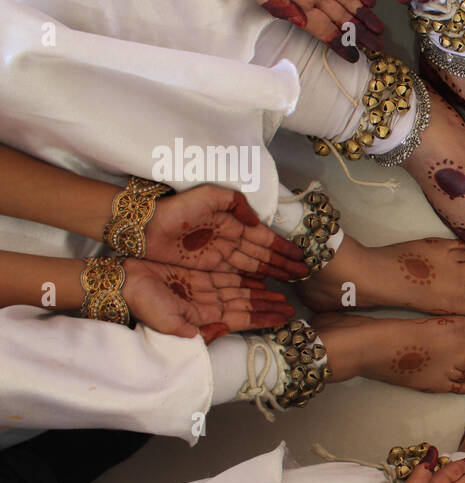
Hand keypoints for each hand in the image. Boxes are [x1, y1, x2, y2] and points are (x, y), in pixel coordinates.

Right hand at [119, 259, 294, 341]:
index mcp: (207, 316)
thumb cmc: (143, 303)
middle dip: (270, 302)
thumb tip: (224, 330)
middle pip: (248, 302)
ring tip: (284, 286)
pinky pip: (229, 272)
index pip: (244, 318)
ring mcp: (206, 286)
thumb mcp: (169, 323)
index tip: (287, 316)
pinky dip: (246, 273)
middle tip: (292, 301)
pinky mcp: (199, 271)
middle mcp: (210, 302)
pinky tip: (261, 272)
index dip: (266, 316)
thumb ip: (198, 330)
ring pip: (242, 288)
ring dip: (262, 288)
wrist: (122, 280)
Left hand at [144, 186, 307, 280]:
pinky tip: (265, 287)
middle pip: (262, 255)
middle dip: (282, 264)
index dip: (281, 247)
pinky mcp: (207, 271)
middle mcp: (229, 242)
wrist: (145, 226)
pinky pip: (235, 277)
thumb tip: (256, 221)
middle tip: (302, 273)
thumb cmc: (177, 208)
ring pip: (252, 268)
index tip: (299, 255)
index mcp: (232, 223)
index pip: (263, 238)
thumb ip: (236, 202)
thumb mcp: (210, 195)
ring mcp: (218, 257)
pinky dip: (252, 282)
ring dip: (272, 275)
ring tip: (291, 283)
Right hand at [235, 0, 384, 58]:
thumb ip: (277, 2)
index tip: (355, 57)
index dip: (339, 43)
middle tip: (379, 46)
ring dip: (364, 14)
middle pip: (340, 17)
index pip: (322, 28)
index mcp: (295, 1)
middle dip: (359, 33)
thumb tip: (300, 22)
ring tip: (380, 28)